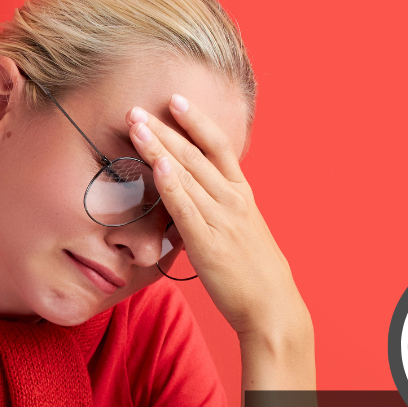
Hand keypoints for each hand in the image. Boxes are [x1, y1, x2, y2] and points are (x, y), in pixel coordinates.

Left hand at [126, 97, 309, 345]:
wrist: (272, 306)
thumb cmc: (253, 273)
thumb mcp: (241, 231)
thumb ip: (219, 212)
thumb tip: (193, 204)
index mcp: (242, 194)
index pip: (218, 146)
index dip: (196, 121)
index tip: (175, 100)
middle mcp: (232, 199)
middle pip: (195, 153)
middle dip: (164, 128)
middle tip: (137, 108)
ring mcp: (221, 219)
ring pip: (186, 174)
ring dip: (158, 147)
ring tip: (135, 125)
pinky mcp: (208, 243)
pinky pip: (186, 208)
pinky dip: (171, 185)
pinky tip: (157, 166)